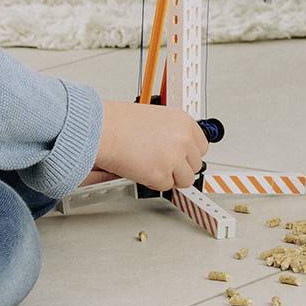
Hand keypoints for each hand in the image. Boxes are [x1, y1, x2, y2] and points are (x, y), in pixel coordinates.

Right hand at [94, 101, 210, 193]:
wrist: (104, 130)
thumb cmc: (122, 123)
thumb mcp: (158, 119)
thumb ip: (174, 134)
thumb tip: (182, 151)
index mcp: (185, 122)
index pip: (202, 147)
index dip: (189, 154)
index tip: (181, 158)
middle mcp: (184, 140)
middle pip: (195, 165)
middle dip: (179, 167)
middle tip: (161, 163)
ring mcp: (174, 158)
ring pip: (185, 180)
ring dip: (170, 177)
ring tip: (151, 166)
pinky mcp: (161, 175)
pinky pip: (165, 186)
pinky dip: (153, 182)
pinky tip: (142, 169)